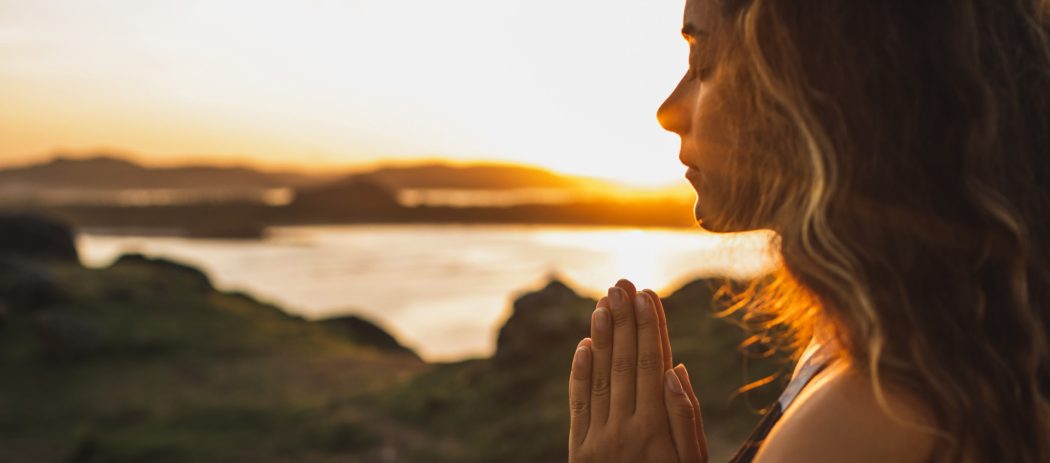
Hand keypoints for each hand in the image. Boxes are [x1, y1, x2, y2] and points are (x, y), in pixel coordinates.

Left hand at [568, 280, 707, 462]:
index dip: (648, 326)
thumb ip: (684, 417)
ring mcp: (598, 440)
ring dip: (601, 337)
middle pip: (625, 363)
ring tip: (603, 303)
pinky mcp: (579, 452)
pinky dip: (580, 373)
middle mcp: (624, 430)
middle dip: (624, 320)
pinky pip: (578, 405)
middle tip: (621, 284)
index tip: (645, 294)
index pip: (652, 363)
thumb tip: (676, 367)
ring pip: (600, 377)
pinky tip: (583, 346)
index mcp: (656, 429)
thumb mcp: (692, 462)